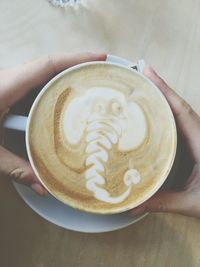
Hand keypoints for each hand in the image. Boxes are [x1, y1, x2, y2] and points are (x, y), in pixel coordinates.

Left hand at [0, 52, 105, 195]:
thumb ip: (16, 168)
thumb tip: (43, 185)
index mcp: (5, 87)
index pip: (46, 65)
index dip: (75, 59)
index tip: (98, 57)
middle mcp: (9, 79)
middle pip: (48, 64)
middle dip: (76, 64)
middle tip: (99, 72)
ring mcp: (8, 82)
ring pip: (42, 71)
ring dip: (65, 73)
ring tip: (87, 82)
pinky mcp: (7, 88)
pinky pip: (35, 80)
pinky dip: (52, 83)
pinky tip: (64, 93)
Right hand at [131, 66, 199, 217]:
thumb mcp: (194, 203)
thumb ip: (163, 203)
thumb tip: (134, 205)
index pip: (181, 111)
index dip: (164, 90)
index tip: (148, 71)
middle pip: (179, 106)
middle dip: (160, 89)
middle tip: (139, 75)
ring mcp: (199, 138)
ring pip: (180, 113)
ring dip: (163, 99)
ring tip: (143, 90)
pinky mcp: (197, 143)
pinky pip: (180, 123)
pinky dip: (167, 113)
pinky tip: (154, 114)